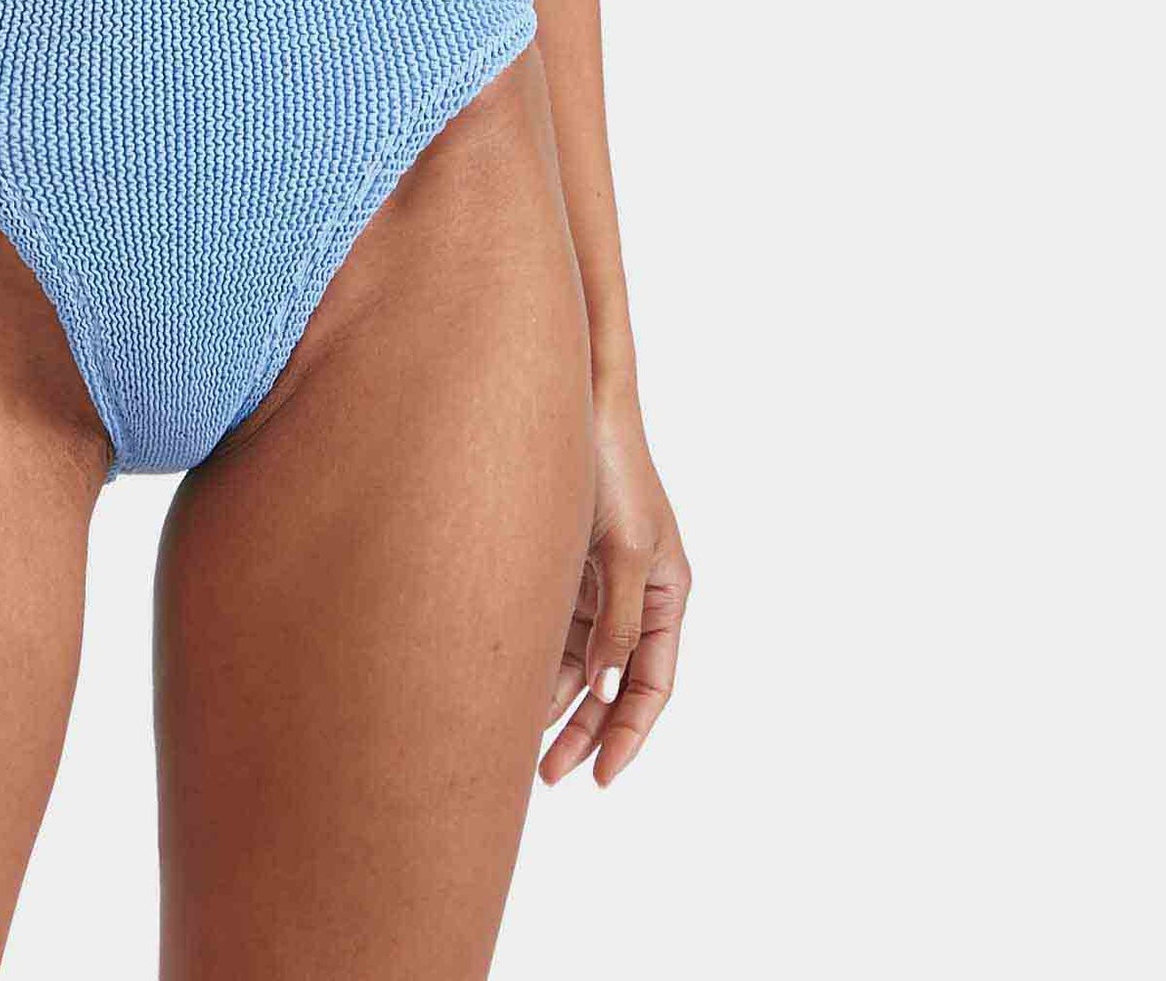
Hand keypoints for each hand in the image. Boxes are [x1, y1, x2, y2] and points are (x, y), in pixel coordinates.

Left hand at [539, 390, 689, 786]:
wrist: (573, 402)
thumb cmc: (609, 468)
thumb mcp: (621, 550)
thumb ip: (618, 622)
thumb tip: (611, 692)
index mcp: (668, 592)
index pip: (655, 682)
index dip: (631, 733)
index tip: (602, 776)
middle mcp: (637, 594)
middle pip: (616, 683)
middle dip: (586, 731)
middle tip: (550, 776)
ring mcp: (599, 582)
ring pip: (582, 663)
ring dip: (557, 703)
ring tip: (521, 746)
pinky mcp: (565, 566)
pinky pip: (555, 631)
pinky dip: (539, 663)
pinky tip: (511, 690)